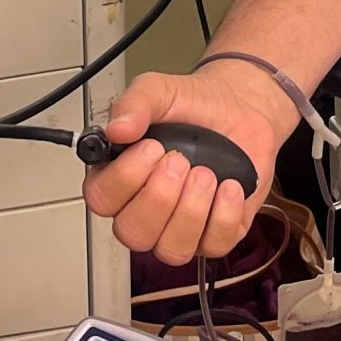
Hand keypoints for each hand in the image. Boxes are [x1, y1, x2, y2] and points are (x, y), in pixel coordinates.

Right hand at [83, 60, 294, 265]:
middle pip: (132, 233)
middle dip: (159, 198)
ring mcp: (178, 227)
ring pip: (170, 249)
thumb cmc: (194, 105)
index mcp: (120, 176)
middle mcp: (144, 208)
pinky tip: (228, 186)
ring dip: (190, 210)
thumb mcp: (159, 91)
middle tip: (179, 161)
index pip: (100, 199)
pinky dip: (223, 214)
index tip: (151, 148)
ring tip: (205, 173)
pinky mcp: (214, 234)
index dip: (124, 179)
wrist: (239, 108)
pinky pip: (213, 245)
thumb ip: (134, 104)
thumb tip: (116, 128)